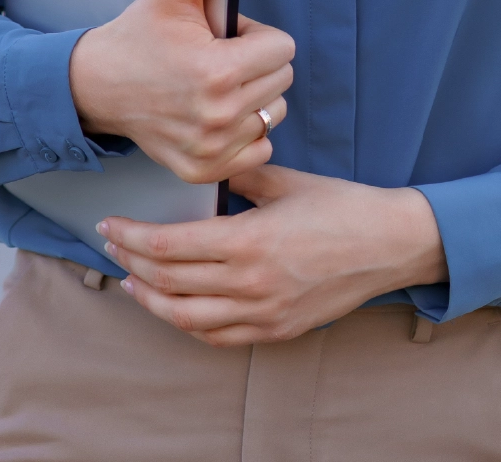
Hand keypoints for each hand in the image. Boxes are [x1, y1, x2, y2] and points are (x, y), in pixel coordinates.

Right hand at [68, 0, 294, 183]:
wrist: (96, 86)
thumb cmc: (137, 37)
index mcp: (217, 71)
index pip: (283, 48)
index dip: (256, 36)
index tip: (225, 36)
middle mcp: (219, 115)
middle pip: (281, 81)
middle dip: (256, 63)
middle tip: (215, 57)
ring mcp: (212, 148)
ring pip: (273, 115)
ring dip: (253, 98)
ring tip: (214, 85)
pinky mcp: (204, 169)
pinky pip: (258, 150)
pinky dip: (245, 133)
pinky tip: (214, 114)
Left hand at [100, 164, 447, 345]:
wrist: (391, 244)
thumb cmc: (341, 206)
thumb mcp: (283, 180)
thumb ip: (237, 174)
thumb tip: (204, 164)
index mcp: (247, 242)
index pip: (168, 247)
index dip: (130, 237)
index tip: (109, 225)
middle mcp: (250, 284)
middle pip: (168, 284)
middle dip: (130, 264)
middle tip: (111, 246)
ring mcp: (263, 313)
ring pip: (186, 319)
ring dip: (151, 300)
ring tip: (131, 281)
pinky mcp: (277, 330)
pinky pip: (218, 337)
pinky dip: (187, 324)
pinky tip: (174, 306)